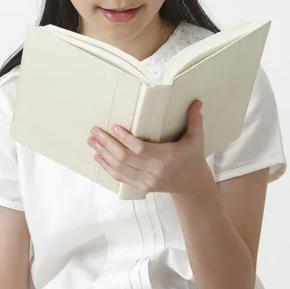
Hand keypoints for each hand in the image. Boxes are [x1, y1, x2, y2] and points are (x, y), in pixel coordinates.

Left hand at [87, 100, 207, 195]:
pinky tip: (98, 157)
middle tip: (95, 131)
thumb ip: (194, 120)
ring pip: (120, 168)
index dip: (125, 139)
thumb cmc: (193, 157)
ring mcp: (147, 181)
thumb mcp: (196, 138)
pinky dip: (107, 167)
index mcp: (168, 157)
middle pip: (125, 158)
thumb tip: (196, 101)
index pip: (141, 149)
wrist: (192, 184)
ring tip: (92, 141)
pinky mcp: (142, 187)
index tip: (114, 126)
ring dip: (103, 154)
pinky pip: (121, 178)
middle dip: (107, 144)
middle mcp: (155, 171)